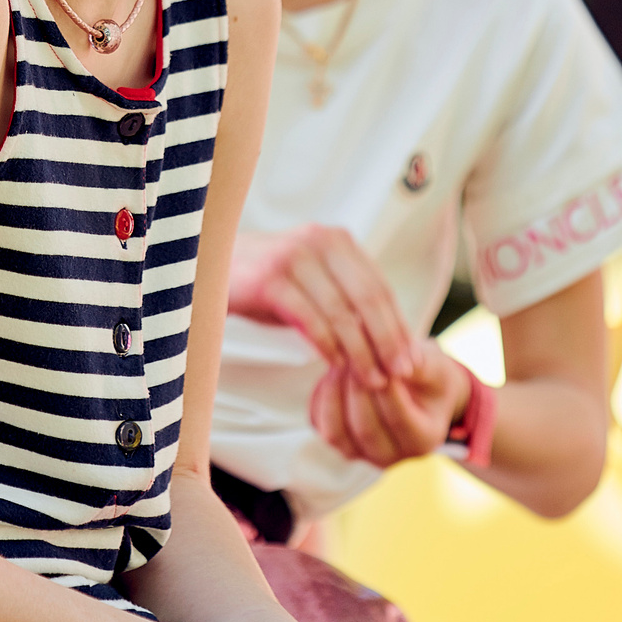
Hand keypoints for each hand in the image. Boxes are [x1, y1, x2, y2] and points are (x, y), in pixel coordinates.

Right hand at [229, 224, 411, 387]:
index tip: (411, 361)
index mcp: (337, 240)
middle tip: (399, 374)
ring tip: (372, 380)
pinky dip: (327, 345)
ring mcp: (294, 257)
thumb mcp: (314, 283)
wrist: (211, 267)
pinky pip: (309, 318)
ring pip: (341, 312)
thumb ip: (347, 300)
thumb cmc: (269, 283)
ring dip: (360, 351)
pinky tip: (336, 366)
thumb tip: (392, 341)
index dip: (398, 327)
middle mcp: (320, 241)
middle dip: (387, 341)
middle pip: (367, 298)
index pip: (379, 288)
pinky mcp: (270, 278)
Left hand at [310, 337, 467, 467]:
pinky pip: (321, 425)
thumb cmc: (428, 375)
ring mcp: (362, 453)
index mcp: (422, 441)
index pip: (399, 418)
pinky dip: (321, 399)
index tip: (377, 356)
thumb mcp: (435, 366)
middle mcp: (392, 456)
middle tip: (352, 353)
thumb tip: (395, 362)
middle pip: (365, 429)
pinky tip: (331, 372)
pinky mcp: (339, 442)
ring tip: (339, 361)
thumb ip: (419, 365)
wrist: (415, 388)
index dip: (385, 387)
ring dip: (334, 394)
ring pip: (337, 433)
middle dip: (356, 388)